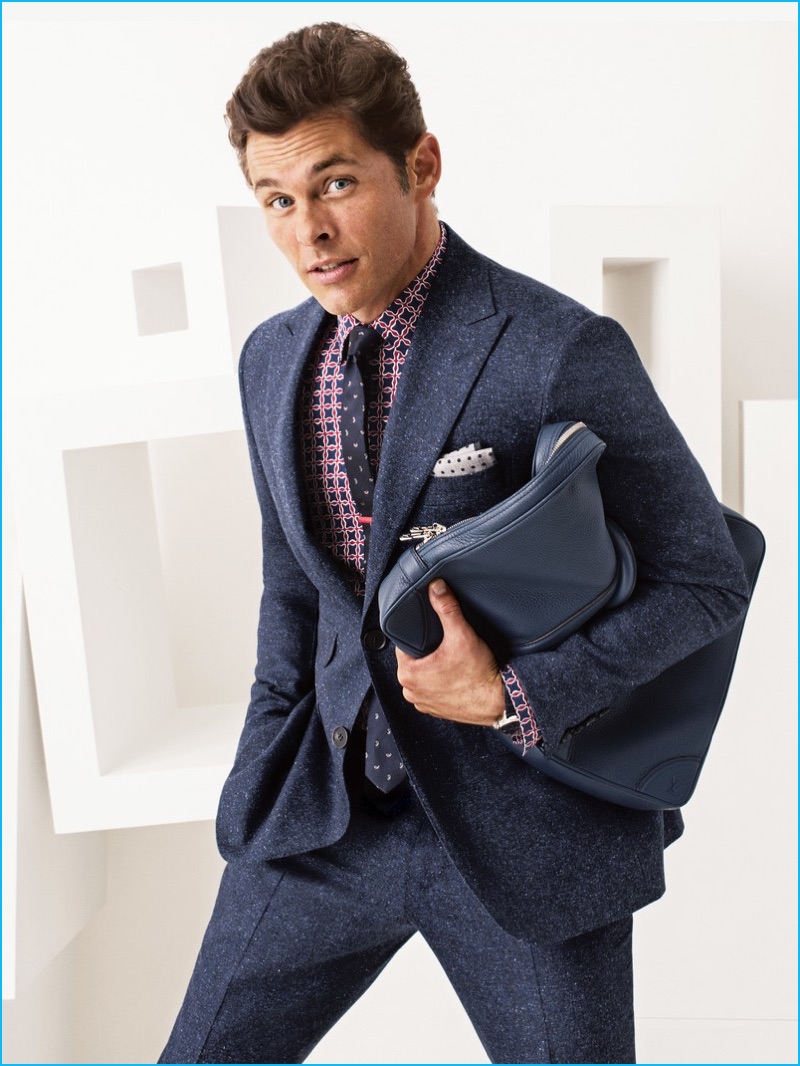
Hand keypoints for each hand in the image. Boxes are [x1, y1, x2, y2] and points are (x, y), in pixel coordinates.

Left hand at [395, 579, 504, 725]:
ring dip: (433, 668)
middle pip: (414, 660)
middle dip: (427, 651)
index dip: (419, 635)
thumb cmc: (479, 674)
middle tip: (447, 646)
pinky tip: (455, 676)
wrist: (498, 701)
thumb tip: (436, 587)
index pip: (404, 644)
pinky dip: (441, 682)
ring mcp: (423, 703)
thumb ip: (447, 608)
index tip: (434, 633)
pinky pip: (433, 690)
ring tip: (452, 661)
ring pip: (423, 675)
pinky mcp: (436, 711)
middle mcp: (410, 691)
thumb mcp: (461, 635)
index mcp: (408, 674)